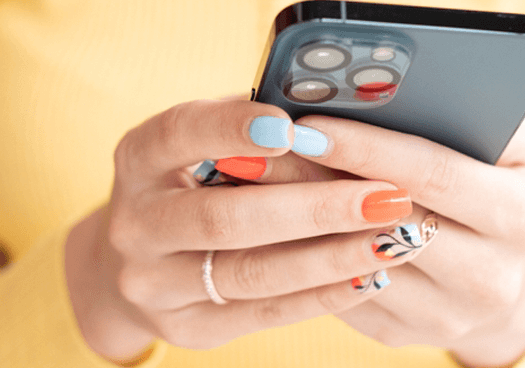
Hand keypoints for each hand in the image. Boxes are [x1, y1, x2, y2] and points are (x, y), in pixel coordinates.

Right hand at [63, 99, 428, 360]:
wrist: (133, 266)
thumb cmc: (194, 181)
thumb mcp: (201, 143)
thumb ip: (253, 125)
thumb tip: (334, 111)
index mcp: (138, 158)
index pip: (179, 134)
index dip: (232, 128)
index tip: (291, 127)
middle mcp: (136, 224)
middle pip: (225, 218)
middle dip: (313, 208)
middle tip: (382, 196)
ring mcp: (155, 284)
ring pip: (251, 273)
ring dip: (331, 257)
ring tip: (391, 239)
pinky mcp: (188, 327)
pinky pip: (266, 313)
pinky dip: (323, 295)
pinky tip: (369, 277)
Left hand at [218, 115, 524, 366]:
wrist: (510, 283)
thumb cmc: (494, 189)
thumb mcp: (502, 147)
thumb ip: (457, 118)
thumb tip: (374, 91)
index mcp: (520, 217)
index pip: (434, 175)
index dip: (368, 148)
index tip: (310, 124)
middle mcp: (492, 277)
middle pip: (387, 223)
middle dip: (316, 184)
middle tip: (260, 150)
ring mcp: (447, 316)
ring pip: (353, 265)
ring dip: (296, 224)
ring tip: (252, 182)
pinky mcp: (403, 335)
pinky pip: (337, 295)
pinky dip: (298, 256)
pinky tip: (265, 223)